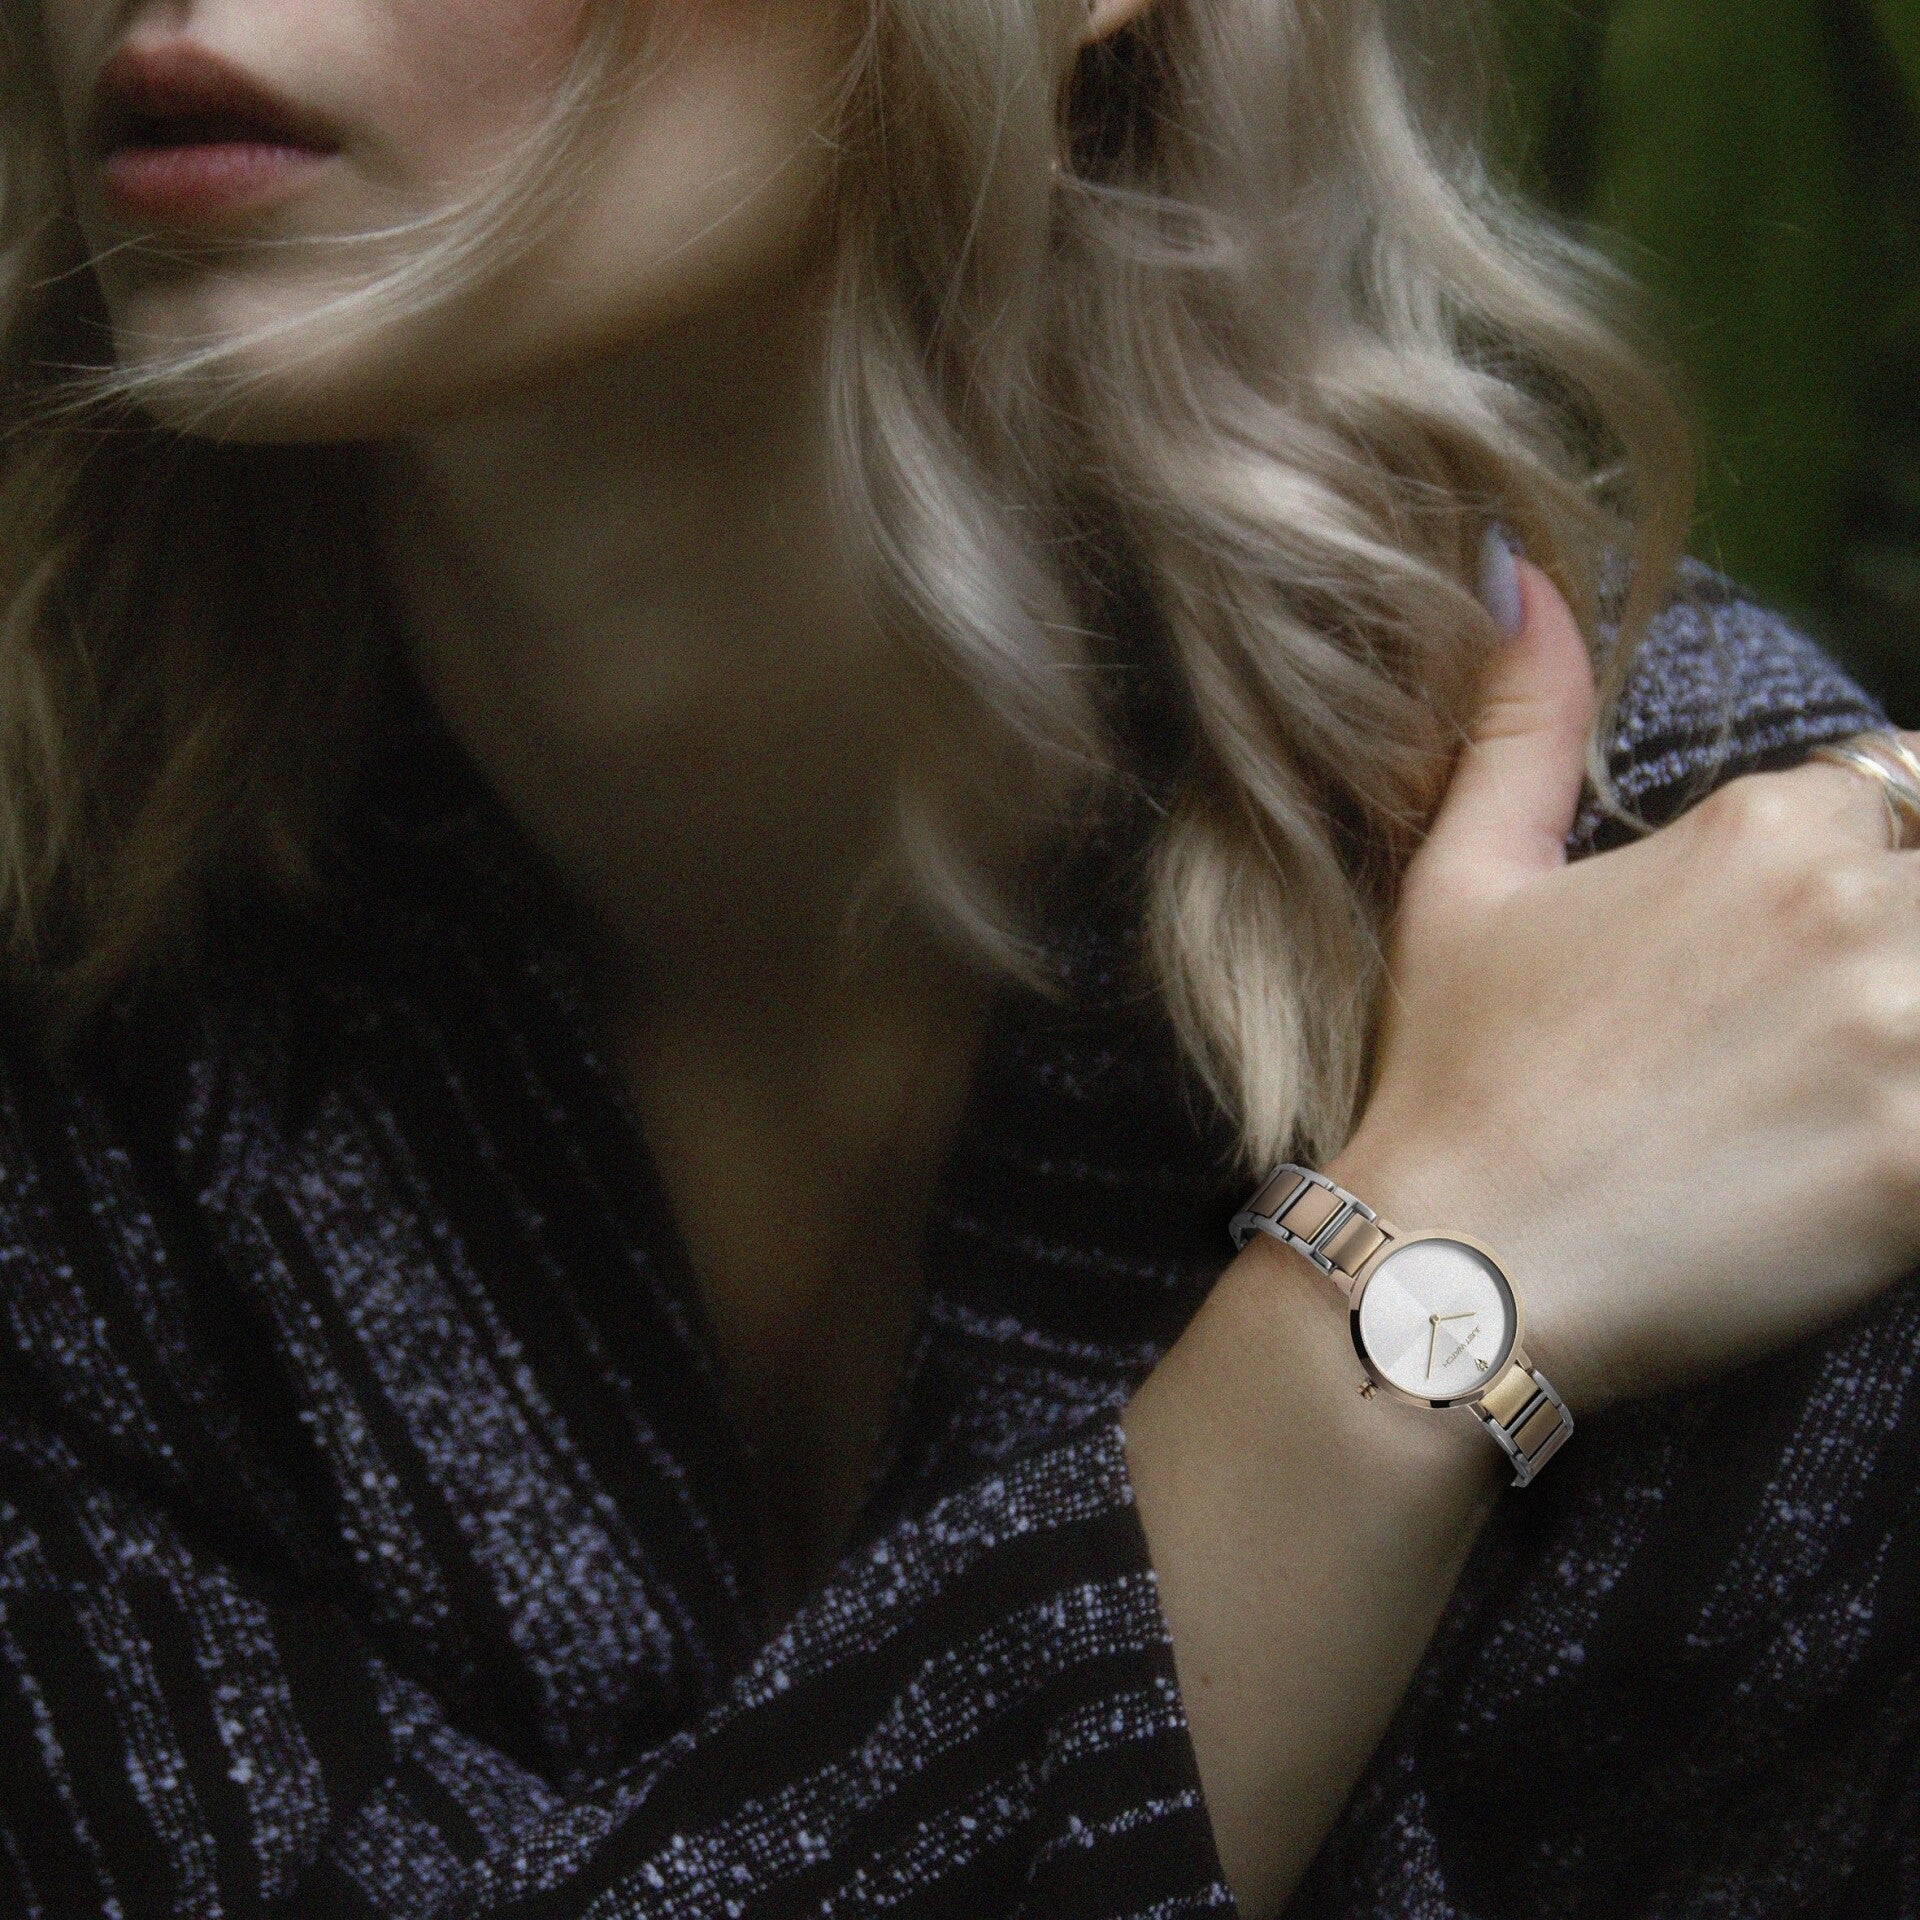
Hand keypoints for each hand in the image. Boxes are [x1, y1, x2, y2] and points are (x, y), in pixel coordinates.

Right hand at [1332, 564, 1919, 1412]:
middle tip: (1827, 1033)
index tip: (1820, 948)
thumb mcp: (1464, 877)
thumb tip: (1516, 569)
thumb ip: (1521, 717)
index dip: (1883, 860)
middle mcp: (1850, 906)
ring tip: (1841, 1087)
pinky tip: (1869, 1172)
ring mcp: (1902, 1032)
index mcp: (1761, 828)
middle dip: (1907, 944)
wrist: (1449, 1266)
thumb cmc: (1452, 1072)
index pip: (1913, 794)